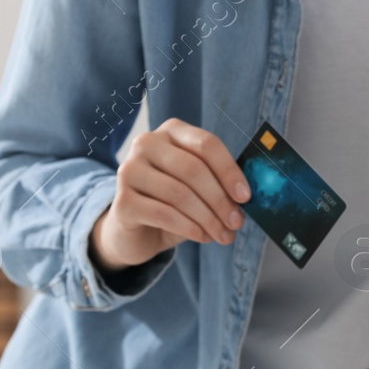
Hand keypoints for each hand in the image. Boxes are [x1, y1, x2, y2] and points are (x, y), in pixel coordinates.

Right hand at [89, 118, 249, 271]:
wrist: (136, 231)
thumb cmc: (174, 203)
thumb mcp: (199, 187)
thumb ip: (220, 183)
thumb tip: (246, 195)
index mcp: (172, 131)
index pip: (206, 144)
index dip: (230, 171)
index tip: (246, 196)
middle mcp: (146, 144)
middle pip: (194, 169)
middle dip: (220, 200)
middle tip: (237, 222)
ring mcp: (129, 170)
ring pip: (179, 194)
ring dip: (208, 218)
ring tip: (223, 234)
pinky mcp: (121, 201)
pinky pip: (164, 214)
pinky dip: (189, 228)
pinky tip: (202, 236)